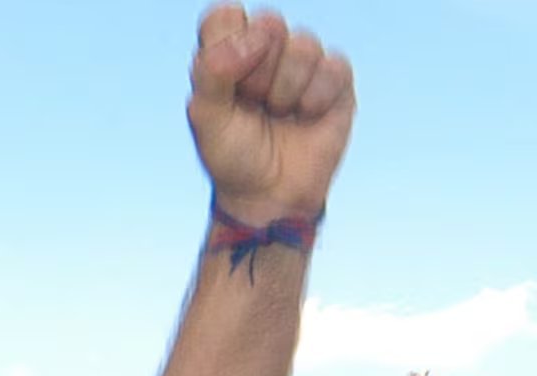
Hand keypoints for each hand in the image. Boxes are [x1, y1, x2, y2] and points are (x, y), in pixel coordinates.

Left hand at [188, 5, 354, 223]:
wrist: (269, 193)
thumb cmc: (233, 154)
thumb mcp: (206, 118)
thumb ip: (213, 72)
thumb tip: (254, 38)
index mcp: (226, 53)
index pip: (225, 15)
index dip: (230, 42)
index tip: (229, 79)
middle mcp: (264, 50)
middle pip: (268, 22)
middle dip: (258, 70)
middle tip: (253, 102)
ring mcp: (301, 62)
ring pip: (303, 44)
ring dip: (285, 90)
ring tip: (278, 114)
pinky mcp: (335, 78)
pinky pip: (333, 66)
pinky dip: (314, 100)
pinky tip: (305, 118)